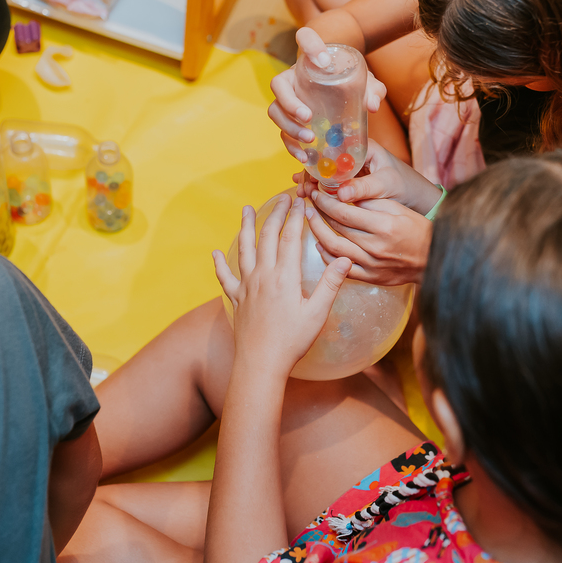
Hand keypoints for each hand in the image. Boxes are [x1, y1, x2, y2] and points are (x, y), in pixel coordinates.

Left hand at [213, 194, 350, 378]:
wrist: (260, 364)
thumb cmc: (292, 341)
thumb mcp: (317, 314)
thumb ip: (331, 284)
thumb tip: (346, 258)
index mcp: (284, 277)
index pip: (290, 239)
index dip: (295, 218)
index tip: (300, 202)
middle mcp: (262, 276)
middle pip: (267, 237)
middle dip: (274, 215)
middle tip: (281, 198)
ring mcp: (247, 286)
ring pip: (244, 250)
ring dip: (245, 228)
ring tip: (246, 210)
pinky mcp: (236, 299)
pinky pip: (226, 277)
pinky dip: (220, 264)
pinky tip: (215, 253)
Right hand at [268, 28, 387, 162]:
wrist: (345, 99)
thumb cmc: (353, 84)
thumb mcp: (366, 84)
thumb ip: (373, 90)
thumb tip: (373, 105)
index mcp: (312, 60)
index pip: (304, 38)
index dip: (309, 45)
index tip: (324, 61)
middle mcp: (294, 78)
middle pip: (278, 84)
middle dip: (289, 102)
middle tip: (308, 116)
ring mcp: (288, 101)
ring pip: (275, 111)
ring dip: (288, 126)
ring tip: (309, 138)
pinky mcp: (290, 122)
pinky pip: (282, 133)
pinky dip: (291, 146)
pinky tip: (304, 156)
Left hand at [303, 189, 431, 285]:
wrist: (434, 259)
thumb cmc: (418, 230)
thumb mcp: (399, 209)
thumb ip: (372, 202)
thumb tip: (345, 194)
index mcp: (383, 226)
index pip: (344, 212)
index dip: (325, 201)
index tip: (316, 193)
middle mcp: (375, 247)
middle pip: (336, 228)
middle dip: (318, 213)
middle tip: (309, 202)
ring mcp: (372, 265)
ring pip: (334, 248)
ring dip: (318, 233)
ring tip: (310, 220)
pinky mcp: (371, 277)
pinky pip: (342, 268)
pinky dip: (327, 257)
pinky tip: (320, 245)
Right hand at [314, 141, 442, 213]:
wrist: (417, 198)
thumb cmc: (406, 186)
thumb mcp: (385, 185)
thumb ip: (364, 188)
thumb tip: (340, 195)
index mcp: (364, 146)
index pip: (335, 146)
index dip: (318, 158)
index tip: (309, 174)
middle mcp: (354, 153)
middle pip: (325, 158)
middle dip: (310, 171)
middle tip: (303, 187)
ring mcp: (350, 167)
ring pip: (324, 170)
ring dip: (311, 181)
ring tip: (302, 194)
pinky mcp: (349, 180)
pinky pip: (329, 182)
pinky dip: (317, 188)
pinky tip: (305, 194)